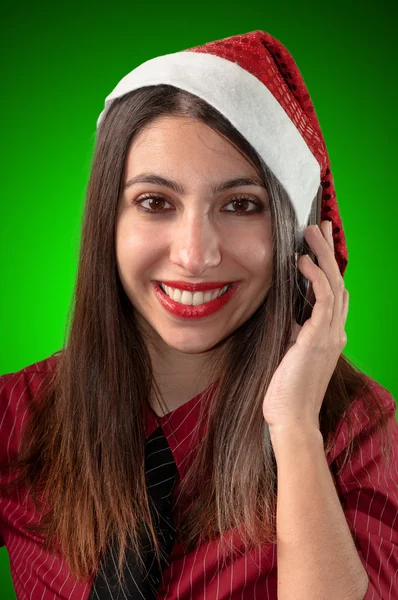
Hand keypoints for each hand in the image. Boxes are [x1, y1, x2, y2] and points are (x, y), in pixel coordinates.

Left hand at [262, 220, 348, 433]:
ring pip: (334, 284)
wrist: (291, 418)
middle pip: (338, 281)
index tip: (318, 246)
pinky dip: (314, 277)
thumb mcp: (290, 353)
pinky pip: (322, 299)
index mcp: (330, 335)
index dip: (328, 267)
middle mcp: (336, 331)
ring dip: (323, 255)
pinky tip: (303, 261)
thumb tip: (287, 314)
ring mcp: (331, 334)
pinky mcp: (318, 338)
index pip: (334, 293)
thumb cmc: (286, 390)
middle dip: (329, 252)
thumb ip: (294, 332)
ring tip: (311, 232)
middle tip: (321, 227)